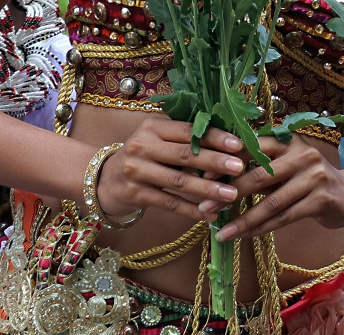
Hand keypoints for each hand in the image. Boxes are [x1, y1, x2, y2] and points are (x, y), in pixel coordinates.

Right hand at [95, 118, 246, 223]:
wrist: (104, 179)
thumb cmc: (143, 156)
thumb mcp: (157, 139)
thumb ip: (184, 139)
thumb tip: (228, 144)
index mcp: (153, 127)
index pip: (188, 130)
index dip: (214, 137)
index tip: (238, 144)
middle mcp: (142, 146)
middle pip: (185, 155)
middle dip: (215, 162)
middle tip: (240, 167)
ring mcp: (137, 171)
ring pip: (179, 181)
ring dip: (207, 190)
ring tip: (231, 195)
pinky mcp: (135, 194)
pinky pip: (169, 203)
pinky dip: (191, 210)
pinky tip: (209, 215)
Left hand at [215, 133, 343, 239]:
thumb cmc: (306, 179)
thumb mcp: (285, 165)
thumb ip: (259, 167)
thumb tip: (215, 180)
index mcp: (288, 140)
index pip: (252, 147)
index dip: (225, 163)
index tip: (201, 178)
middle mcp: (302, 154)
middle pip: (259, 175)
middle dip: (228, 194)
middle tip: (204, 209)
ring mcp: (314, 177)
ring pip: (270, 202)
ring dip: (242, 220)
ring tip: (220, 232)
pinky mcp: (321, 200)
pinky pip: (283, 218)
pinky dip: (260, 228)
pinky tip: (243, 235)